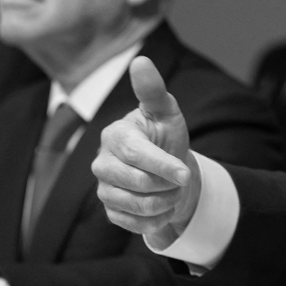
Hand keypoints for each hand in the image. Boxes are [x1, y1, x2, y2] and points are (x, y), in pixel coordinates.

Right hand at [93, 56, 200, 248]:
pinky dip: (160, 218)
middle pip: (140, 183)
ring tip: (171, 188)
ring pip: (141, 207)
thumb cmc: (166, 136)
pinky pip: (140, 225)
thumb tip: (141, 61)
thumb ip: (153, 91)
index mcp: (115, 135)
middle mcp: (101, 163)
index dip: (164, 166)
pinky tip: (162, 204)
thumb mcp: (167, 113)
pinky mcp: (111, 212)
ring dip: (167, 201)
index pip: (137, 155)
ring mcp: (103, 189)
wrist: (170, 171)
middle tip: (179, 176)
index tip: (184, 174)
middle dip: (169, 184)